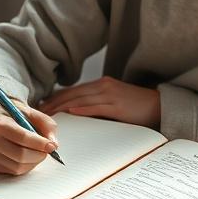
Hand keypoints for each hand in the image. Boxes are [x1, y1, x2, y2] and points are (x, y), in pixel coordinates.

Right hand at [0, 97, 57, 175]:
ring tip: (36, 150)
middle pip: (21, 155)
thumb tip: (53, 145)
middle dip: (39, 154)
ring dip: (34, 161)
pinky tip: (27, 155)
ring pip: (19, 167)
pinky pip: (15, 172)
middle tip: (47, 149)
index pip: (22, 137)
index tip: (51, 145)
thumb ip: (47, 125)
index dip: (39, 143)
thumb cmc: (14, 117)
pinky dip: (27, 166)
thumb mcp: (32, 113)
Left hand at [39, 76, 159, 127]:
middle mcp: (103, 86)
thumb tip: (76, 112)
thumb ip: (97, 104)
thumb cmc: (136, 106)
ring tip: (48, 114)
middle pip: (73, 94)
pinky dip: (82, 108)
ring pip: (80, 99)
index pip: (73, 90)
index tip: (42, 104)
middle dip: (54, 102)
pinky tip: (70, 111)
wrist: (159, 105)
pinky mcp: (118, 105)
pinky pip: (96, 107)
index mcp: (102, 84)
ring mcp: (110, 95)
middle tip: (37, 111)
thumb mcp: (114, 101)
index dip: (56, 97)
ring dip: (62, 106)